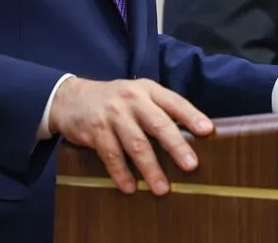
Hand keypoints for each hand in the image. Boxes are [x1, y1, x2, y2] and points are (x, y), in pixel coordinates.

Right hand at [48, 77, 213, 195]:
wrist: (71, 98)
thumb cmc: (113, 101)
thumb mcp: (137, 95)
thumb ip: (159, 110)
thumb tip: (189, 138)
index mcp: (147, 90)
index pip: (174, 102)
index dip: (191, 116)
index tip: (207, 131)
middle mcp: (132, 100)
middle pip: (158, 124)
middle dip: (176, 146)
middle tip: (190, 165)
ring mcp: (113, 115)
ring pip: (136, 144)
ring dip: (150, 168)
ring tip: (162, 188)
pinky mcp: (96, 130)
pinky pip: (112, 156)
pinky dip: (121, 173)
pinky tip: (130, 187)